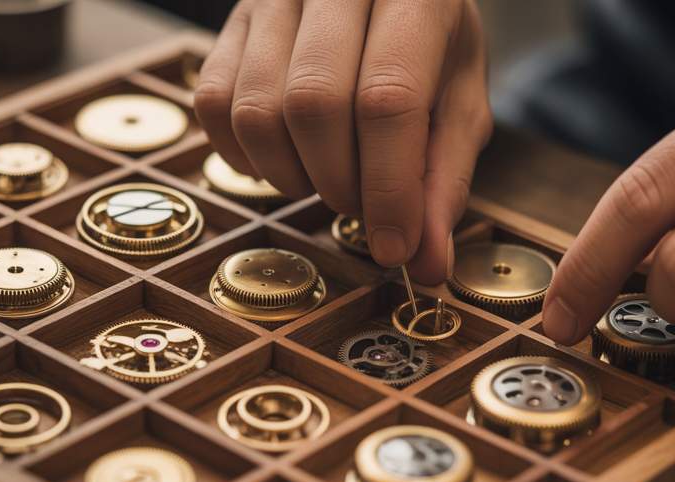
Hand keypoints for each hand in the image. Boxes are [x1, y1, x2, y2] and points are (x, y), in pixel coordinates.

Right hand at [194, 0, 491, 281]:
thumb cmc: (433, 45)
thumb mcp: (460, 102)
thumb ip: (445, 179)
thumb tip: (426, 265)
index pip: (386, 98)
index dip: (388, 186)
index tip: (394, 246)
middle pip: (314, 105)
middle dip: (339, 182)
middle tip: (363, 205)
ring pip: (256, 110)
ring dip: (291, 175)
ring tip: (328, 177)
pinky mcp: (232, 21)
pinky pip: (214, 103)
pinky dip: (245, 156)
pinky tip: (286, 158)